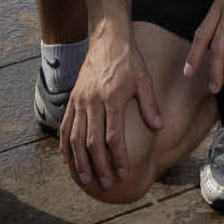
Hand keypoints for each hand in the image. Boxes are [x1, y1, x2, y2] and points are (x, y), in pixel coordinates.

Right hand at [61, 30, 162, 190]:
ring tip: (85, 178)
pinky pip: (65, 126)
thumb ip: (149, 104)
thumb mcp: (144, 79)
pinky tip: (67, 160)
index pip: (113, 135)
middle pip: (92, 141)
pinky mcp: (72, 99)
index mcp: (112, 97)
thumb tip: (158, 127)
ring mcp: (79, 100)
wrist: (107, 40)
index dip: (117, 156)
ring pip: (75, 137)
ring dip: (79, 160)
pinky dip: (65, 145)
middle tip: (105, 183)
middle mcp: (92, 101)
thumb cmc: (129, 60)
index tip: (122, 173)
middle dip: (99, 165)